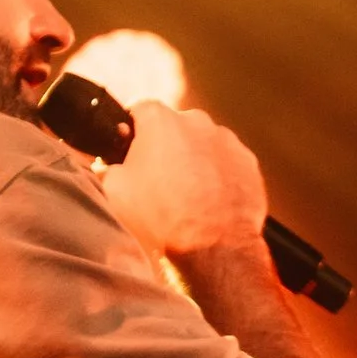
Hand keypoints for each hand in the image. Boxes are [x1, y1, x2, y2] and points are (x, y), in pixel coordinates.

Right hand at [99, 100, 268, 261]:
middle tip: (158, 179)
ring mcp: (227, 140)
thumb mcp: (115, 192)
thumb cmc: (161, 217)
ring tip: (187, 194)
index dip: (132, 130)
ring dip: (194, 160)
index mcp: (160, 120)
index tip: (129, 149)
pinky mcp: (248, 162)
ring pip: (203, 143)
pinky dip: (219, 175)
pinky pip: (227, 162)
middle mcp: (197, 121)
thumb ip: (107, 168)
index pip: (139, 109)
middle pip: (174, 126)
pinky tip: (210, 200)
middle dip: (166, 146)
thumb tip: (109, 165)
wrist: (213, 248)